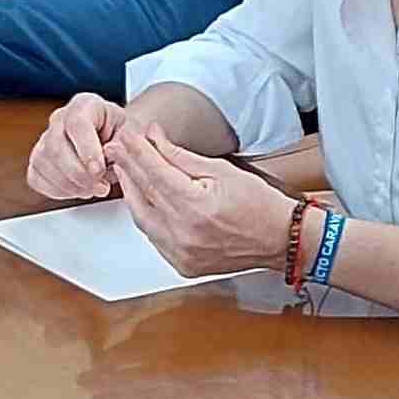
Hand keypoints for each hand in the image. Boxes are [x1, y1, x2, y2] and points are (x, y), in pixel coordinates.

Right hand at [26, 94, 124, 201]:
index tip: (99, 170)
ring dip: (70, 185)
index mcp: (85, 105)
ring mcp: (45, 139)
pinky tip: (78, 190)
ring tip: (94, 189)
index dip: (86, 150)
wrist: (114, 141)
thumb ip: (126, 142)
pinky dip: (57, 190)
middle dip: (79, 174)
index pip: (77, 123)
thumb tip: (113, 152)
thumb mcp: (133, 134)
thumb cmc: (122, 136)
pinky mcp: (38, 160)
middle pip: (55, 146)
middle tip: (101, 187)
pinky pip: (36, 177)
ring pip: (43, 163)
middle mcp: (60, 119)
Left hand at [108, 123, 299, 274]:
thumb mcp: (222, 170)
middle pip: (144, 193)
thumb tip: (155, 139)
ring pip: (141, 217)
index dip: (137, 150)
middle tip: (117, 147)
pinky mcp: (182, 264)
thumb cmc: (259, 205)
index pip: (155, 171)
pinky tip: (142, 199)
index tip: (128, 134)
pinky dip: (144, 216)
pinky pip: (153, 237)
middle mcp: (185, 232)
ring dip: (131, 191)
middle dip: (128, 166)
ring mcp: (181, 252)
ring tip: (125, 169)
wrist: (281, 239)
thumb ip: (182, 157)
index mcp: (196, 206)